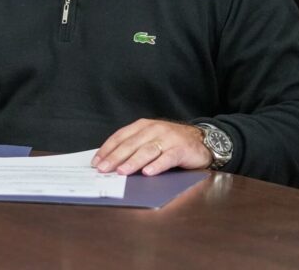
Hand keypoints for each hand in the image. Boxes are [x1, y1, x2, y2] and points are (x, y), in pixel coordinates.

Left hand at [92, 119, 210, 176]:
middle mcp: (154, 129)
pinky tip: (148, 172)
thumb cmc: (171, 142)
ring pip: (147, 150)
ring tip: (122, 172)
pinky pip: (167, 158)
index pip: (120, 137)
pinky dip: (157, 165)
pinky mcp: (181, 149)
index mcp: (142, 125)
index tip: (96, 162)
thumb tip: (110, 161)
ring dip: (133, 162)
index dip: (107, 149)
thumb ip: (134, 146)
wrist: (202, 140)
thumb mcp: (150, 139)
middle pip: (131, 144)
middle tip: (104, 169)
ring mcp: (168, 138)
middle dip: (115, 158)